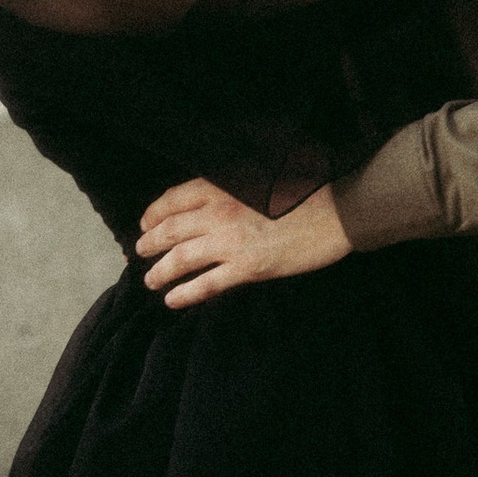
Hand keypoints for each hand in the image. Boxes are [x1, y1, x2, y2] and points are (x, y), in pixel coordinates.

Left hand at [137, 177, 351, 306]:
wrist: (337, 210)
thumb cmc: (305, 189)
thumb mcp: (260, 176)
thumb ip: (230, 187)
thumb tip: (211, 199)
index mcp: (221, 186)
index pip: (173, 199)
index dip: (154, 213)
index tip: (145, 222)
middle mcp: (218, 213)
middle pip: (170, 230)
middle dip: (150, 242)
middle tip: (140, 251)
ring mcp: (230, 242)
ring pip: (181, 259)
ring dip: (160, 271)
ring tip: (150, 280)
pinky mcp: (247, 268)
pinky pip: (206, 284)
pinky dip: (185, 293)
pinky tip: (172, 300)